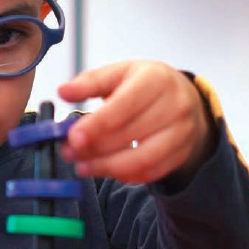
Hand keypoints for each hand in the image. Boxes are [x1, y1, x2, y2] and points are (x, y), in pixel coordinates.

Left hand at [57, 60, 215, 186]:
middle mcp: (174, 105)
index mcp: (155, 79)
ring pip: (142, 159)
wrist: (185, 98)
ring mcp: (181, 132)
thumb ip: (90, 82)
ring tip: (82, 166)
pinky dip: (125, 175)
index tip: (73, 138)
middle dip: (94, 148)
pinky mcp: (181, 153)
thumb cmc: (144, 84)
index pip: (124, 105)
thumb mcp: (119, 73)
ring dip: (107, 167)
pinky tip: (105, 169)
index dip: (97, 124)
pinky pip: (151, 172)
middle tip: (68, 153)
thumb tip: (63, 91)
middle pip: (130, 134)